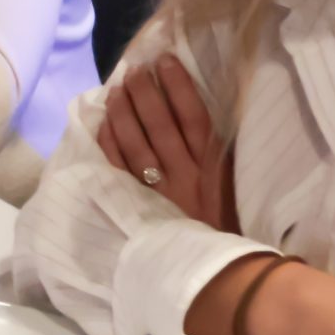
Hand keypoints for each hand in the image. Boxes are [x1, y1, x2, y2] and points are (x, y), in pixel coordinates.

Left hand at [99, 54, 234, 230]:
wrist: (216, 273)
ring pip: (136, 144)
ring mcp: (160, 193)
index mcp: (214, 169)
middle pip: (161, 126)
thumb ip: (219, 152)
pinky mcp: (139, 206)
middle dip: (146, 94)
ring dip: (124, 113)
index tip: (165, 61)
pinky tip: (102, 123)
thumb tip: (194, 108)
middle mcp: (186, 177)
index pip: (194, 118)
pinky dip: (109, 144)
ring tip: (116, 88)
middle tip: (134, 70)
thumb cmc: (227, 223)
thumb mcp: (231, 185)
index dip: (179, 87)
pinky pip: (119, 170)